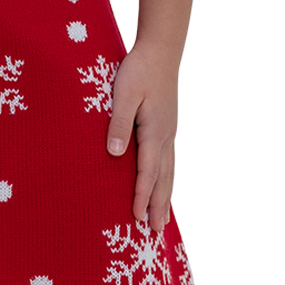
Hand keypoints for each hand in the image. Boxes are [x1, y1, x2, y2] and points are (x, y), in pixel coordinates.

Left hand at [106, 42, 178, 231]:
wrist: (161, 50)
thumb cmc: (139, 70)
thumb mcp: (124, 94)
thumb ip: (119, 123)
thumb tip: (115, 154)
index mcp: (154, 131)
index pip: (147, 172)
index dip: (141, 197)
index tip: (137, 219)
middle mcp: (166, 137)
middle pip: (163, 179)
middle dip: (158, 207)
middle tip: (156, 233)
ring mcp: (170, 133)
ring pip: (169, 173)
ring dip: (165, 198)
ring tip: (163, 221)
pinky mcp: (167, 128)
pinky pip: (168, 162)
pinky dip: (167, 181)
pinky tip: (164, 188)